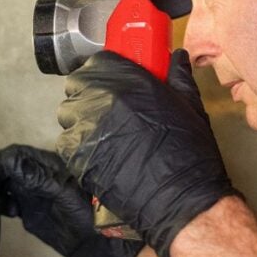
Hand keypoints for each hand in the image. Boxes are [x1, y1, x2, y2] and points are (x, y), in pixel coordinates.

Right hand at [0, 144, 142, 256]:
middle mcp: (41, 176)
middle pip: (9, 167)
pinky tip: (6, 211)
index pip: (18, 155)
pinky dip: (2, 202)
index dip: (0, 163)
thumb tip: (10, 164)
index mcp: (50, 166)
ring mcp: (36, 193)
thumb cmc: (89, 217)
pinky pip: (11, 199)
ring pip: (7, 183)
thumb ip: (38, 178)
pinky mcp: (32, 210)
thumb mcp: (63, 194)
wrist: (98, 248)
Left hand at [56, 49, 237, 256]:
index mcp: (128, 82)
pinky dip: (77, 146)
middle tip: (105, 107)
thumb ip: (178, 76)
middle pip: (76, 85)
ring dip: (80, 120)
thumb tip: (177, 58)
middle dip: (88, 93)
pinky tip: (99, 154)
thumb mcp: (190, 106)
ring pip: (68, 114)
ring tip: (103, 133)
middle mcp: (101, 101)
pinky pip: (66, 143)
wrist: (180, 198)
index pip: (97, 62)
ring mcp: (86, 129)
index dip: (103, 72)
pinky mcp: (77, 157)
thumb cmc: (188, 153)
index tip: (110, 81)